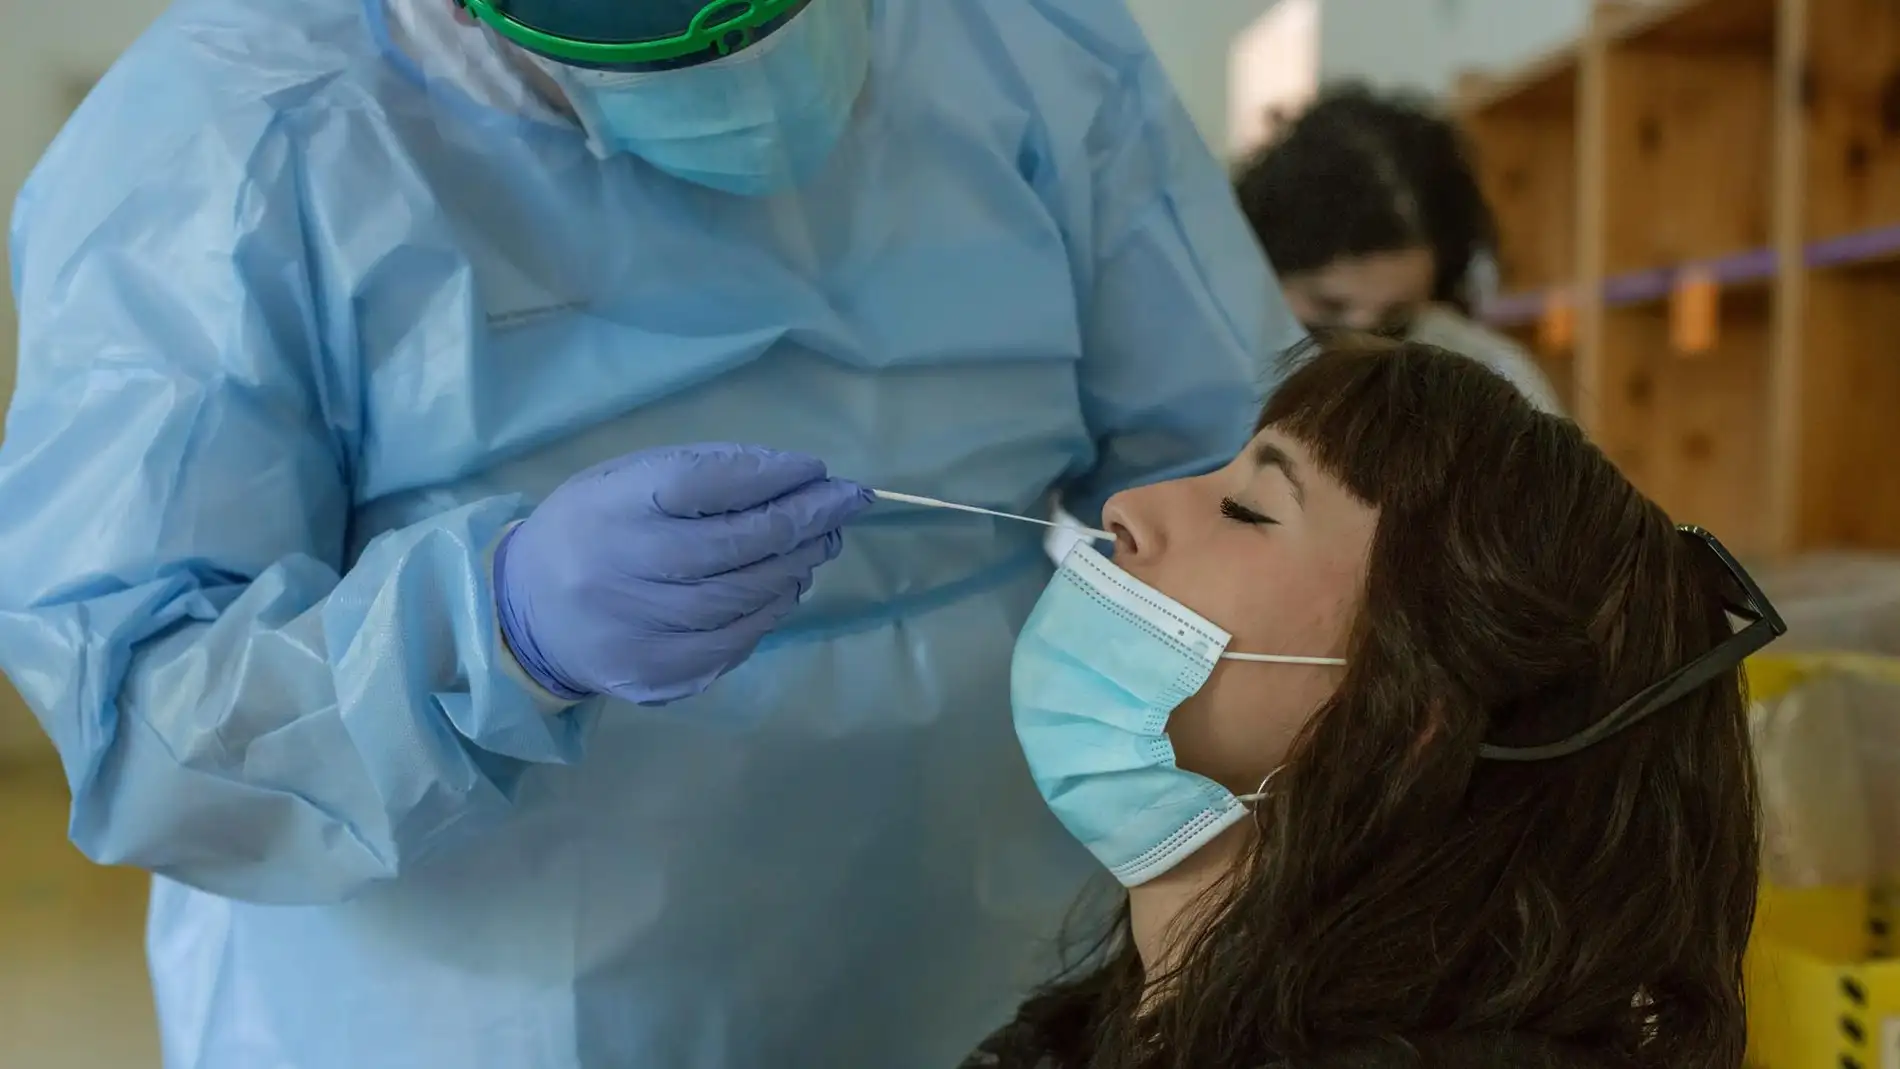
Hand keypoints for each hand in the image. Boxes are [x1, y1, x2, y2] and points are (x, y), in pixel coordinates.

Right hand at [494, 443, 873, 704]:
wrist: (527, 612)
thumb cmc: (594, 529)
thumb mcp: (628, 480)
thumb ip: (706, 473)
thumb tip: (797, 478)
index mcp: (610, 507)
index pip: (704, 483)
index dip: (768, 475)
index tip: (815, 469)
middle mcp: (619, 569)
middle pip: (736, 545)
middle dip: (804, 521)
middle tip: (844, 505)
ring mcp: (637, 629)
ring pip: (743, 598)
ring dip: (795, 566)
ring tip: (820, 542)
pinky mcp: (655, 674)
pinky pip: (734, 642)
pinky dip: (770, 611)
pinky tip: (785, 587)